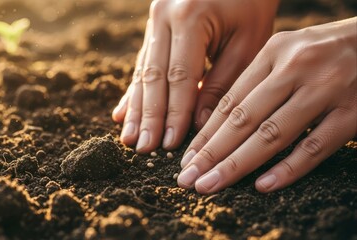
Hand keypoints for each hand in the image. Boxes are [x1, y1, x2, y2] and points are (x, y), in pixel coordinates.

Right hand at [112, 0, 278, 152]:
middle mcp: (164, 16)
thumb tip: (199, 125)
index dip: (174, 113)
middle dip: (149, 116)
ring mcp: (154, 19)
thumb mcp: (248, 43)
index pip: (180, 77)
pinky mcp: (153, 27)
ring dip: (137, 108)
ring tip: (129, 138)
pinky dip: (135, 91)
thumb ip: (222, 84)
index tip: (168, 144)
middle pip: (153, 76)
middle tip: (143, 148)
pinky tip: (123, 113)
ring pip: (142, 71)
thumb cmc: (251, 5)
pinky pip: (143, 62)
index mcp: (190, 17)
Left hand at [177, 17, 356, 193]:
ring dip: (238, 164)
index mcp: (273, 52)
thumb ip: (255, 82)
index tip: (187, 158)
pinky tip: (262, 185)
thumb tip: (216, 122)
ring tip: (211, 185)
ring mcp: (326, 89)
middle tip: (188, 178)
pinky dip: (288, 168)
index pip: (231, 101)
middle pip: (244, 119)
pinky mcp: (354, 111)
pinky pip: (316, 146)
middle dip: (211, 153)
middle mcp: (295, 68)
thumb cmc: (322, 50)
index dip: (206, 134)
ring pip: (273, 134)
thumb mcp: (285, 52)